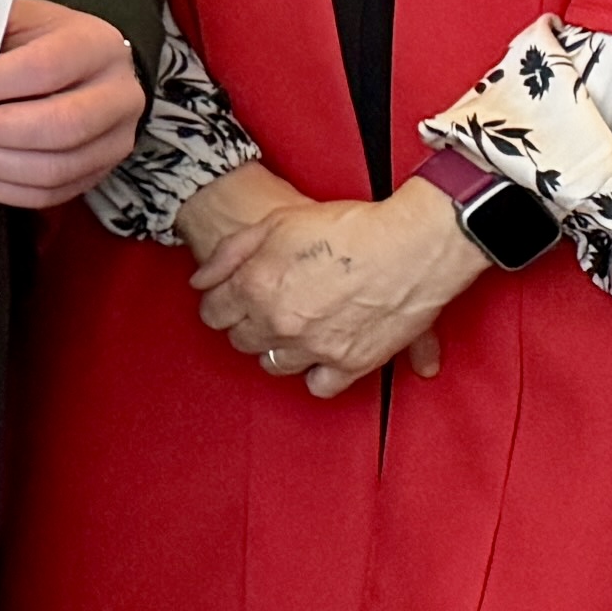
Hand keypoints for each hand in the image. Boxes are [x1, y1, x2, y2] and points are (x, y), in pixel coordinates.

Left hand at [0, 0, 144, 212]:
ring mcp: (115, 139)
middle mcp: (119, 94)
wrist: (87, 68)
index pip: (46, 67)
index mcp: (96, 44)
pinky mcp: (100, 172)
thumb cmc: (42, 41)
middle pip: (61, 126)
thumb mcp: (20, 18)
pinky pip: (52, 193)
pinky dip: (6, 188)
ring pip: (56, 168)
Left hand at [187, 165, 481, 394]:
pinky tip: (321, 354)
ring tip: (296, 328)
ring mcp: (314, 347)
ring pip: (275, 364)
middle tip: (267, 309)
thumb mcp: (276, 223)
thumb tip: (201, 282)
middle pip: (242, 340)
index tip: (233, 300)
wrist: (410, 244)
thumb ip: (230, 255)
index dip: (221, 304)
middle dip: (249, 324)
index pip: (213, 315)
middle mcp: (278, 323)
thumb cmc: (347, 227)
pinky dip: (318, 374)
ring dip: (279, 348)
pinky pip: (319, 386)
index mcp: (254, 288)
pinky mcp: (351, 363)